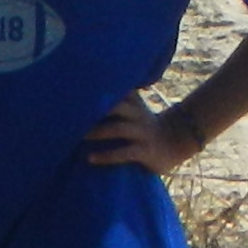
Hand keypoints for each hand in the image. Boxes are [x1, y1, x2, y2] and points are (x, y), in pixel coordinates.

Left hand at [81, 94, 204, 172]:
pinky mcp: (145, 151)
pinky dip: (106, 155)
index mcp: (132, 102)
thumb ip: (115, 100)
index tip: (73, 91)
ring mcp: (141, 132)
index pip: (114, 90)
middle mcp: (137, 114)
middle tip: (71, 114)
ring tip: (77, 137)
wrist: (177, 140)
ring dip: (97, 132)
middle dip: (94, 109)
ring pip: (118, 128)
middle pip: (116, 105)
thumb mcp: (134, 107)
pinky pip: (124, 153)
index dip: (96, 89)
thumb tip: (82, 97)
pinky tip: (91, 158)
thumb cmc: (144, 125)